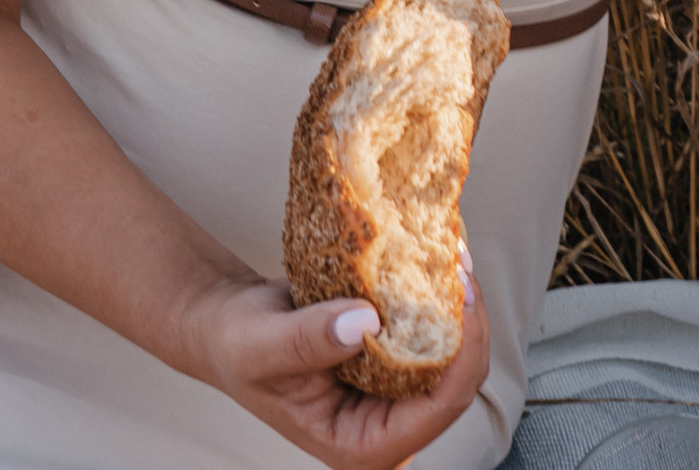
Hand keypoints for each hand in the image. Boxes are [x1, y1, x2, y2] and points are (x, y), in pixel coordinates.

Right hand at [189, 243, 488, 469]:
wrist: (229, 326)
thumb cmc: (238, 345)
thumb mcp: (260, 345)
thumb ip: (308, 340)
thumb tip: (365, 324)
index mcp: (362, 444)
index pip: (439, 408)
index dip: (463, 352)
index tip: (463, 295)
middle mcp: (388, 426)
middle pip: (460, 379)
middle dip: (468, 320)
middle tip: (460, 263)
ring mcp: (397, 396)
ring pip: (456, 352)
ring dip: (460, 303)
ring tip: (454, 254)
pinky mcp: (399, 363)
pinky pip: (437, 332)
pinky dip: (442, 296)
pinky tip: (441, 258)